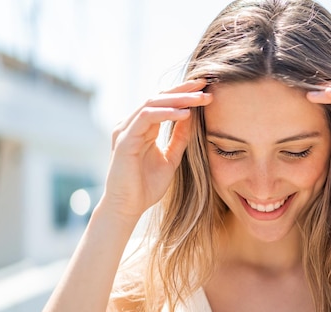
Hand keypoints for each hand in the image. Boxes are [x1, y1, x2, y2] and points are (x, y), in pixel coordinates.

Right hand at [101, 79, 212, 220]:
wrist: (129, 207)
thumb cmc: (147, 186)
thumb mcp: (171, 158)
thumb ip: (180, 138)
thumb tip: (193, 117)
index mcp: (142, 128)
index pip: (164, 103)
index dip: (184, 94)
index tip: (206, 89)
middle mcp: (132, 124)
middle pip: (159, 97)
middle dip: (184, 90)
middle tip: (206, 84)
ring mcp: (126, 130)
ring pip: (153, 103)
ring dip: (179, 99)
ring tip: (200, 98)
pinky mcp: (124, 139)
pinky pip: (146, 118)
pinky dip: (166, 113)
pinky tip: (185, 113)